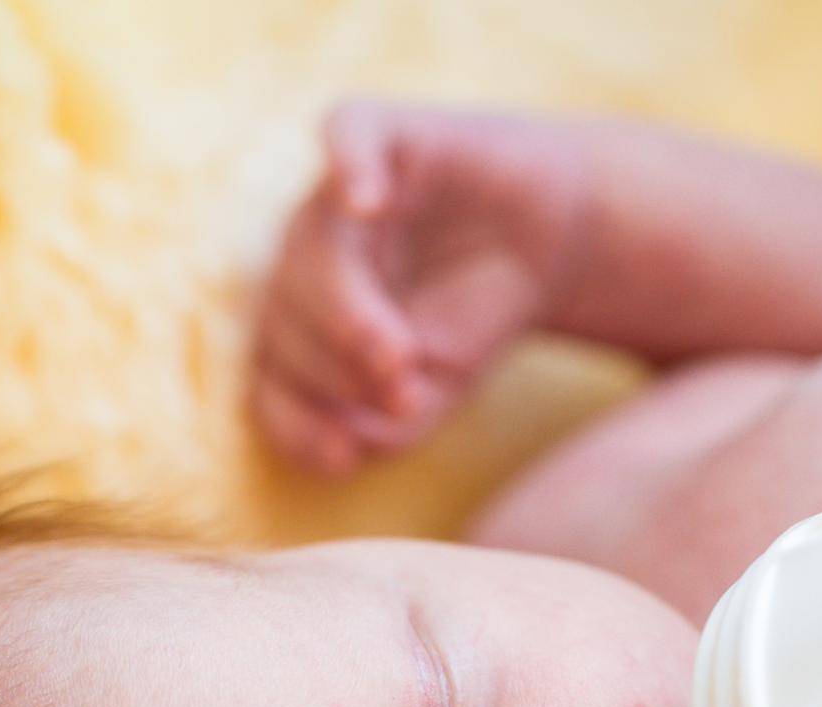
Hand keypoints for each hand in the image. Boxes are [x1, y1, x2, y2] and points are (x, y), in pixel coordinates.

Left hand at [250, 98, 577, 473]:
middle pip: (284, 317)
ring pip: (310, 252)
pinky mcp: (385, 134)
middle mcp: (304, 258)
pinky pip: (347, 134)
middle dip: (336, 370)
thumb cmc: (472, 320)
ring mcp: (337, 197)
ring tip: (399, 355)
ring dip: (348, 313)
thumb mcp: (434, 394)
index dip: (298, 421)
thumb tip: (347, 441)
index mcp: (298, 324)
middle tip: (401, 394)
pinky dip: (350, 166)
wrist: (550, 243)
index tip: (345, 458)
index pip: (271, 376)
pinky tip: (368, 204)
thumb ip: (387, 427)